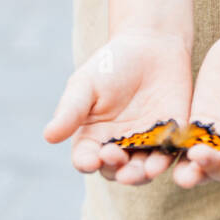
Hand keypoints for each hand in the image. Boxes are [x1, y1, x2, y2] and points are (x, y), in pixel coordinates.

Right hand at [43, 30, 192, 185]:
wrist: (150, 45)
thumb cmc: (111, 64)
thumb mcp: (86, 84)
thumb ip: (71, 110)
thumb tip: (48, 136)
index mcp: (93, 137)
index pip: (86, 158)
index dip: (87, 162)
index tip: (90, 161)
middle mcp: (119, 147)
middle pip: (115, 170)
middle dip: (116, 170)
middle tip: (117, 161)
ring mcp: (146, 144)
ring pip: (142, 170)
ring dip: (141, 174)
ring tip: (143, 171)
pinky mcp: (171, 137)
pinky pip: (169, 154)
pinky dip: (167, 158)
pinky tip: (165, 156)